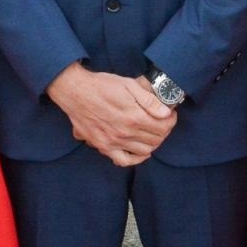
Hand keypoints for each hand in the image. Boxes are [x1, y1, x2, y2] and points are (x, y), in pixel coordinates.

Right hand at [48, 63, 175, 166]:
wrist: (75, 92)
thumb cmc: (101, 85)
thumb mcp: (128, 85)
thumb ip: (149, 100)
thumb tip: (166, 113)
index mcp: (134, 116)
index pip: (163, 126)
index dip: (171, 121)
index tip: (170, 116)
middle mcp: (125, 133)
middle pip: (155, 140)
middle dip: (164, 131)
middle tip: (163, 123)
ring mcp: (114, 142)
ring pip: (144, 151)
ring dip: (153, 143)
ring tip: (152, 133)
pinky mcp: (103, 146)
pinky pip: (124, 161)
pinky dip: (136, 159)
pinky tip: (140, 152)